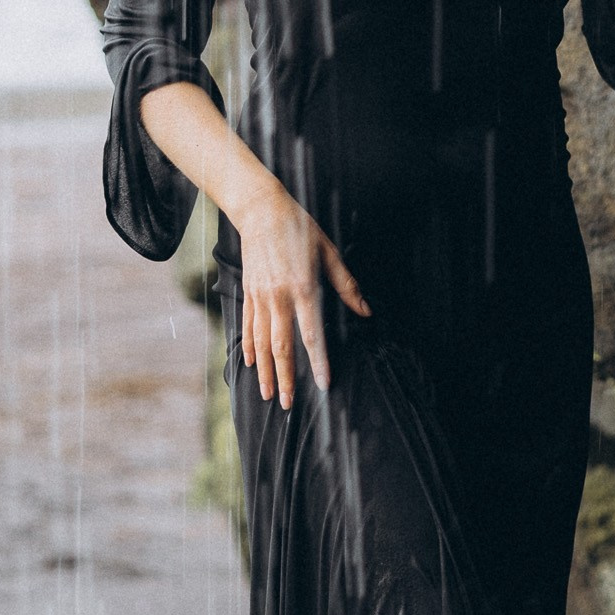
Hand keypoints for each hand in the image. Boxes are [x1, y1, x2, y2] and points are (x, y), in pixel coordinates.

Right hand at [233, 183, 369, 408]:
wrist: (261, 211)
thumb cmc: (300, 229)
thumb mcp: (329, 253)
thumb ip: (347, 285)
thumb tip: (366, 311)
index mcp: (303, 288)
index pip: (312, 334)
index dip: (318, 361)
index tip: (322, 383)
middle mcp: (279, 297)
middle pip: (282, 346)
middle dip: (286, 378)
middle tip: (288, 404)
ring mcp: (260, 297)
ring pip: (262, 342)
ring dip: (266, 371)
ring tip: (268, 394)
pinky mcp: (249, 293)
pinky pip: (248, 326)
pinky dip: (249, 347)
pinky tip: (252, 364)